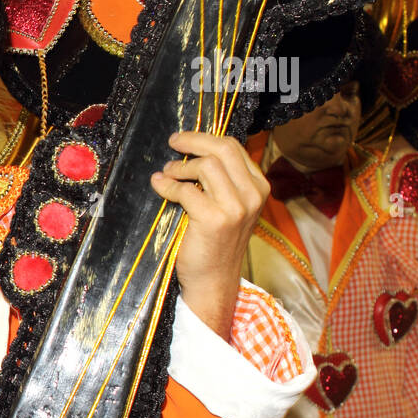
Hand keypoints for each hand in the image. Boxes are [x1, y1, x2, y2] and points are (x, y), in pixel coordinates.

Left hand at [149, 131, 268, 339]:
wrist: (212, 279)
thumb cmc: (214, 241)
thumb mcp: (227, 206)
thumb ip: (220, 180)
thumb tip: (193, 150)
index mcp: (258, 187)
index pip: (233, 148)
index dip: (205, 138)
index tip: (183, 140)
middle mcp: (252, 195)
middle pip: (222, 149)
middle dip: (193, 141)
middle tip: (172, 142)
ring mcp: (236, 207)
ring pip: (206, 165)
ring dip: (179, 167)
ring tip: (167, 173)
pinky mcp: (215, 219)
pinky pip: (186, 189)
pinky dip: (168, 186)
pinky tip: (160, 187)